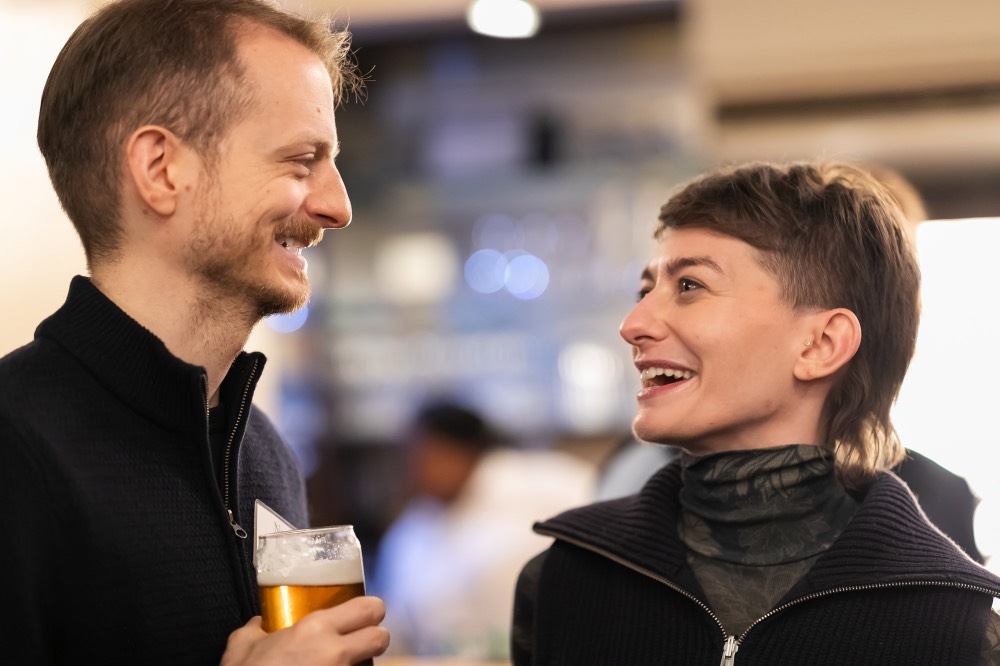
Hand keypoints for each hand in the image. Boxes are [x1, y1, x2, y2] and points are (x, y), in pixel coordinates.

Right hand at [221, 596, 389, 665]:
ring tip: (340, 663)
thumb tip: (258, 624)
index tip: (362, 616)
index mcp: (315, 628)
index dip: (370, 612)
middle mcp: (335, 652)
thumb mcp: (242, 647)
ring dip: (360, 663)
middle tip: (360, 641)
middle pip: (382, 638)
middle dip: (375, 638)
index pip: (368, 608)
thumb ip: (255, 630)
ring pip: (370, 665)